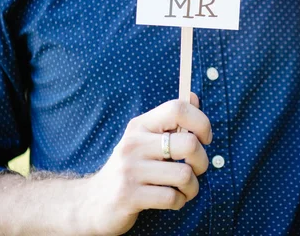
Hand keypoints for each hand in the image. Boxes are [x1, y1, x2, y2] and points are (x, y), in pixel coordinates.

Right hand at [82, 96, 211, 234]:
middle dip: (202, 161)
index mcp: (141, 125)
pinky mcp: (129, 196)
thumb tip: (194, 97)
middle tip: (196, 169)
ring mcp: (130, 170)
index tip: (205, 139)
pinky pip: (172, 198)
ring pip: (184, 174)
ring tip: (184, 188)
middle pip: (189, 144)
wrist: (94, 202)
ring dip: (192, 187)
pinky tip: (173, 199)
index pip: (178, 109)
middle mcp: (134, 143)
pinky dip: (180, 201)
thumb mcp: (145, 139)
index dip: (201, 122)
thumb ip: (171, 120)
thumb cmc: (132, 168)